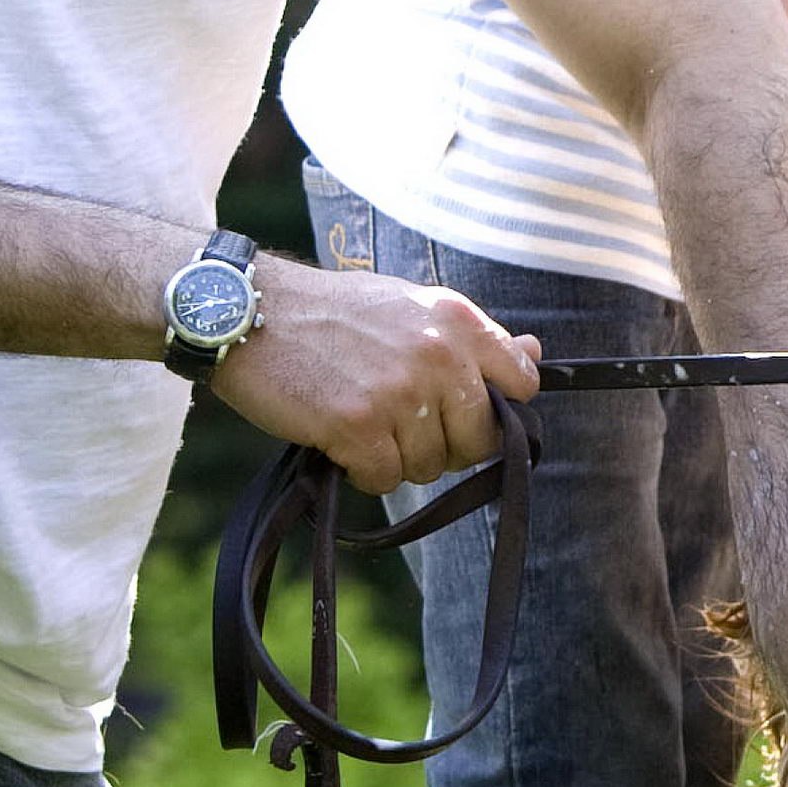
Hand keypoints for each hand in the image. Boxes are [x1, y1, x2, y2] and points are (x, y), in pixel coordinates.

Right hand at [217, 257, 538, 494]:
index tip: (466, 413)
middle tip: (406, 430)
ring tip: (365, 425)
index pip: (521, 383)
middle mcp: (438, 354)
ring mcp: (399, 391)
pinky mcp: (357, 425)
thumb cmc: (333, 314)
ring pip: (431, 464)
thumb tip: (536, 354)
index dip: (498, 410)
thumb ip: (472, 337)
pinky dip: (365, 473)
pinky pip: (385, 479)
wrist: (251, 312)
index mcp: (458, 320)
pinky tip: (343, 445)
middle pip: (480, 438)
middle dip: (448, 446)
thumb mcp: (413, 307)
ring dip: (399, 459)